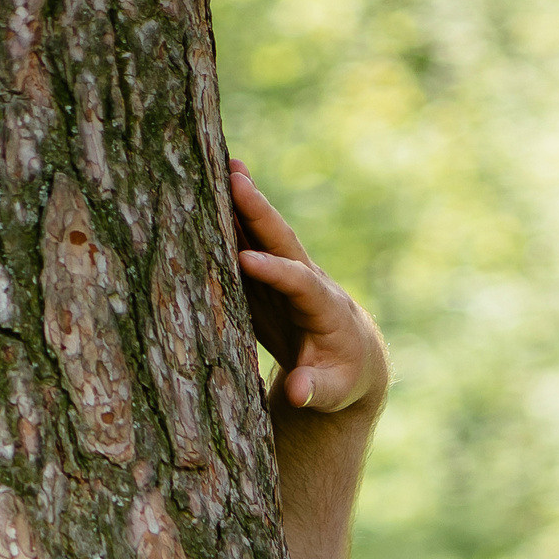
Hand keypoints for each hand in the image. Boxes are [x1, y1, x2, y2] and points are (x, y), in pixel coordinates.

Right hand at [231, 160, 388, 417]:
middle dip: (259, 211)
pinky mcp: (269, 274)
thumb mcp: (335, 392)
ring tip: (220, 163)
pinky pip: (249, 240)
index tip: (247, 259)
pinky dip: (231, 216)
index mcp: (326, 307)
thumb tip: (298, 394)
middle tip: (236, 179)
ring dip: (243, 201)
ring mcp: (286, 271)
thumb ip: (317, 391)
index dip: (275, 271)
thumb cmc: (341, 377)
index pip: (300, 282)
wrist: (349, 357)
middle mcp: (307, 279)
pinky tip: (209, 189)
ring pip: (264, 232)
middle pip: (282, 240)